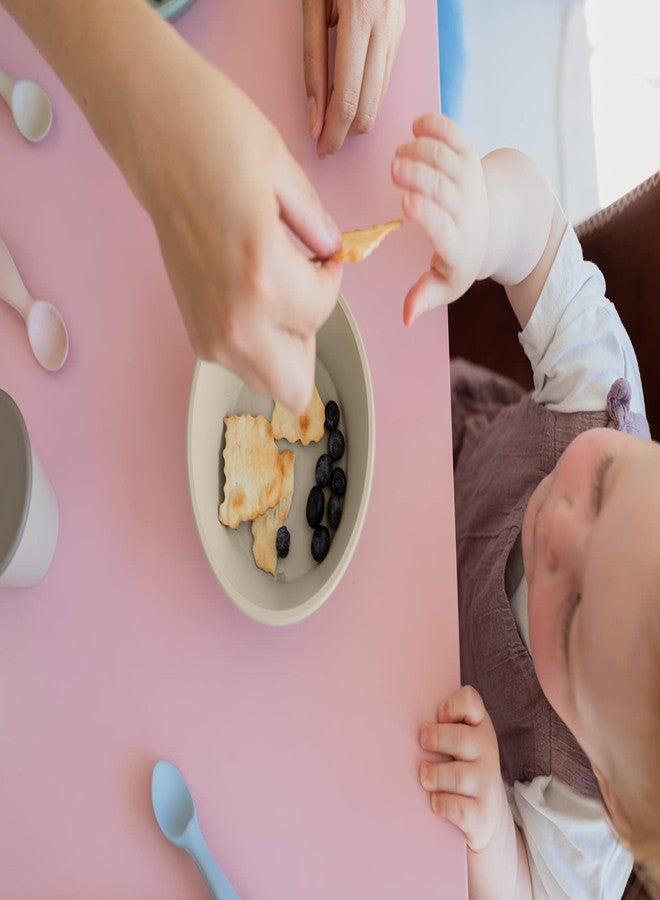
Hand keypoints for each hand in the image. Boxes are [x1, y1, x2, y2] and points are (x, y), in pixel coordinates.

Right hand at [135, 59, 342, 413]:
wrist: (151, 133)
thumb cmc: (213, 136)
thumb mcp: (285, 172)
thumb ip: (318, 225)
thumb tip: (332, 251)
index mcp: (264, 277)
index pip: (323, 310)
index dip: (330, 277)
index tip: (320, 252)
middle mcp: (234, 319)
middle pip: (294, 386)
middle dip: (309, 336)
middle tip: (301, 288)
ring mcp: (207, 330)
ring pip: (267, 378)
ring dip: (282, 343)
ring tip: (274, 287)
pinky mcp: (191, 325)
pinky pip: (239, 358)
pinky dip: (255, 337)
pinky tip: (247, 287)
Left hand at [303, 0, 405, 155]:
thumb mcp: (310, 6)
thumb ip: (312, 62)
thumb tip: (315, 116)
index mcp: (361, 18)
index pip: (347, 97)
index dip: (333, 131)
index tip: (319, 148)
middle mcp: (387, 27)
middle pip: (368, 104)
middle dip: (345, 133)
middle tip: (325, 146)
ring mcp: (398, 29)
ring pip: (380, 95)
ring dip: (357, 119)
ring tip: (333, 130)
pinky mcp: (401, 29)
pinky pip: (385, 77)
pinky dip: (367, 98)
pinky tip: (349, 105)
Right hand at [391, 113, 489, 324]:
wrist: (494, 227)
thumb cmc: (460, 258)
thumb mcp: (445, 285)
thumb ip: (423, 298)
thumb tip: (405, 318)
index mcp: (457, 242)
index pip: (443, 226)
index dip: (426, 213)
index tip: (405, 202)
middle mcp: (466, 207)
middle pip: (443, 186)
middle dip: (418, 174)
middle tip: (395, 168)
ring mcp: (469, 178)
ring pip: (447, 157)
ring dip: (421, 150)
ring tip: (400, 155)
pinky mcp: (468, 156)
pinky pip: (455, 135)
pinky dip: (437, 125)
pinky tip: (417, 126)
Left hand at [419, 685, 507, 852]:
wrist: (487, 815)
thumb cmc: (459, 767)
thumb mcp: (455, 742)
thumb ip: (437, 726)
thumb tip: (393, 720)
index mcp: (477, 726)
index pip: (471, 703)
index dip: (455, 704)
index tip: (438, 713)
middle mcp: (486, 750)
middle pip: (463, 739)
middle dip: (438, 738)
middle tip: (422, 741)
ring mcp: (487, 783)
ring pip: (460, 775)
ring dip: (435, 775)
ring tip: (424, 776)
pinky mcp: (482, 814)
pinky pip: (460, 809)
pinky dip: (443, 804)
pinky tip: (433, 802)